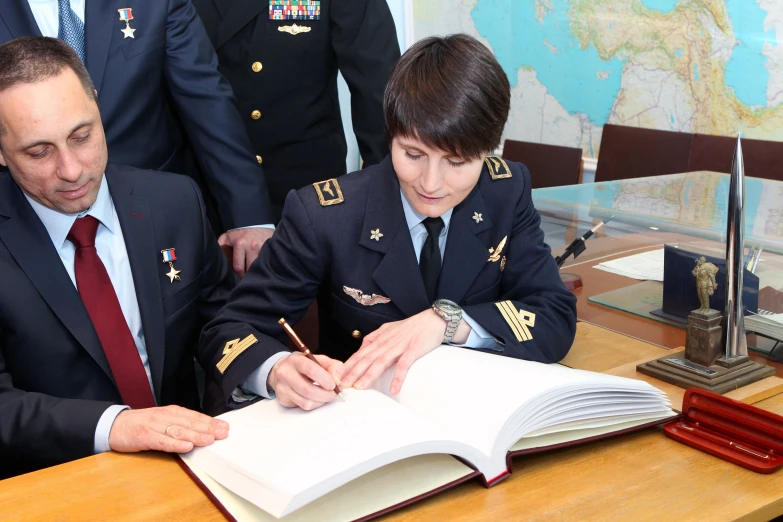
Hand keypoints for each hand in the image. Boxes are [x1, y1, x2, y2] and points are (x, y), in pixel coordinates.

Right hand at [108, 405, 228, 452]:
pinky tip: (187, 447)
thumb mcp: (163, 420)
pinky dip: (175, 444)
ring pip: (178, 431)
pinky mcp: (145, 436)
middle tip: (223, 433)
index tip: (225, 427)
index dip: (210, 422)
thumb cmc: (142, 424)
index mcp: (172, 412)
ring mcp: (155, 426)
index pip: (195, 417)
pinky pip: (162, 441)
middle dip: (208, 428)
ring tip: (209, 440)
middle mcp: (165, 416)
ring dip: (195, 435)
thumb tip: (203, 431)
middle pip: (190, 423)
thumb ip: (180, 425)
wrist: (115, 424)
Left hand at [218, 227, 273, 276]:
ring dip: (257, 270)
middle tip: (248, 276)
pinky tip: (263, 265)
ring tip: (256, 271)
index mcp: (240, 244)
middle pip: (250, 269)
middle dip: (248, 275)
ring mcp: (263, 247)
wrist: (255, 221)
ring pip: (260, 266)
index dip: (239, 275)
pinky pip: (268, 261)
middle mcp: (252, 246)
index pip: (239, 267)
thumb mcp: (227, 237)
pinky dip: (265, 264)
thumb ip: (221, 247)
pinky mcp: (270, 247)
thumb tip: (215, 258)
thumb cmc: (240, 231)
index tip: (240, 276)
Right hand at [268, 353, 344, 410]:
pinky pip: (303, 407)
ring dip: (321, 401)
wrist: (281, 369)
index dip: (326, 380)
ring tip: (326, 396)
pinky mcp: (283, 399)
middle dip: (326, 395)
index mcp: (296, 360)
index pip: (312, 370)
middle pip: (308, 390)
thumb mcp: (319, 359)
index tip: (333, 384)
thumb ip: (333, 366)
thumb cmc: (303, 364)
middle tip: (333, 394)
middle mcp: (286, 374)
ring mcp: (283, 388)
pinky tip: (317, 398)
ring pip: (306, 402)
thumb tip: (338, 380)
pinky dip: (314, 405)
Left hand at [341, 309, 449, 394]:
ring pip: (380, 362)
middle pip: (367, 359)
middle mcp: (386, 342)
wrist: (432, 319)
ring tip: (360, 388)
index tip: (338, 376)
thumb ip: (375, 337)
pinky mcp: (413, 350)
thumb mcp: (389, 328)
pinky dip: (398, 377)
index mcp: (380, 339)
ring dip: (369, 375)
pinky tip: (393, 389)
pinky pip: (404, 365)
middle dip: (353, 373)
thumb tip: (362, 346)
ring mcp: (399, 346)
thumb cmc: (411, 326)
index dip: (348, 365)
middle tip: (342, 385)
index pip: (360, 354)